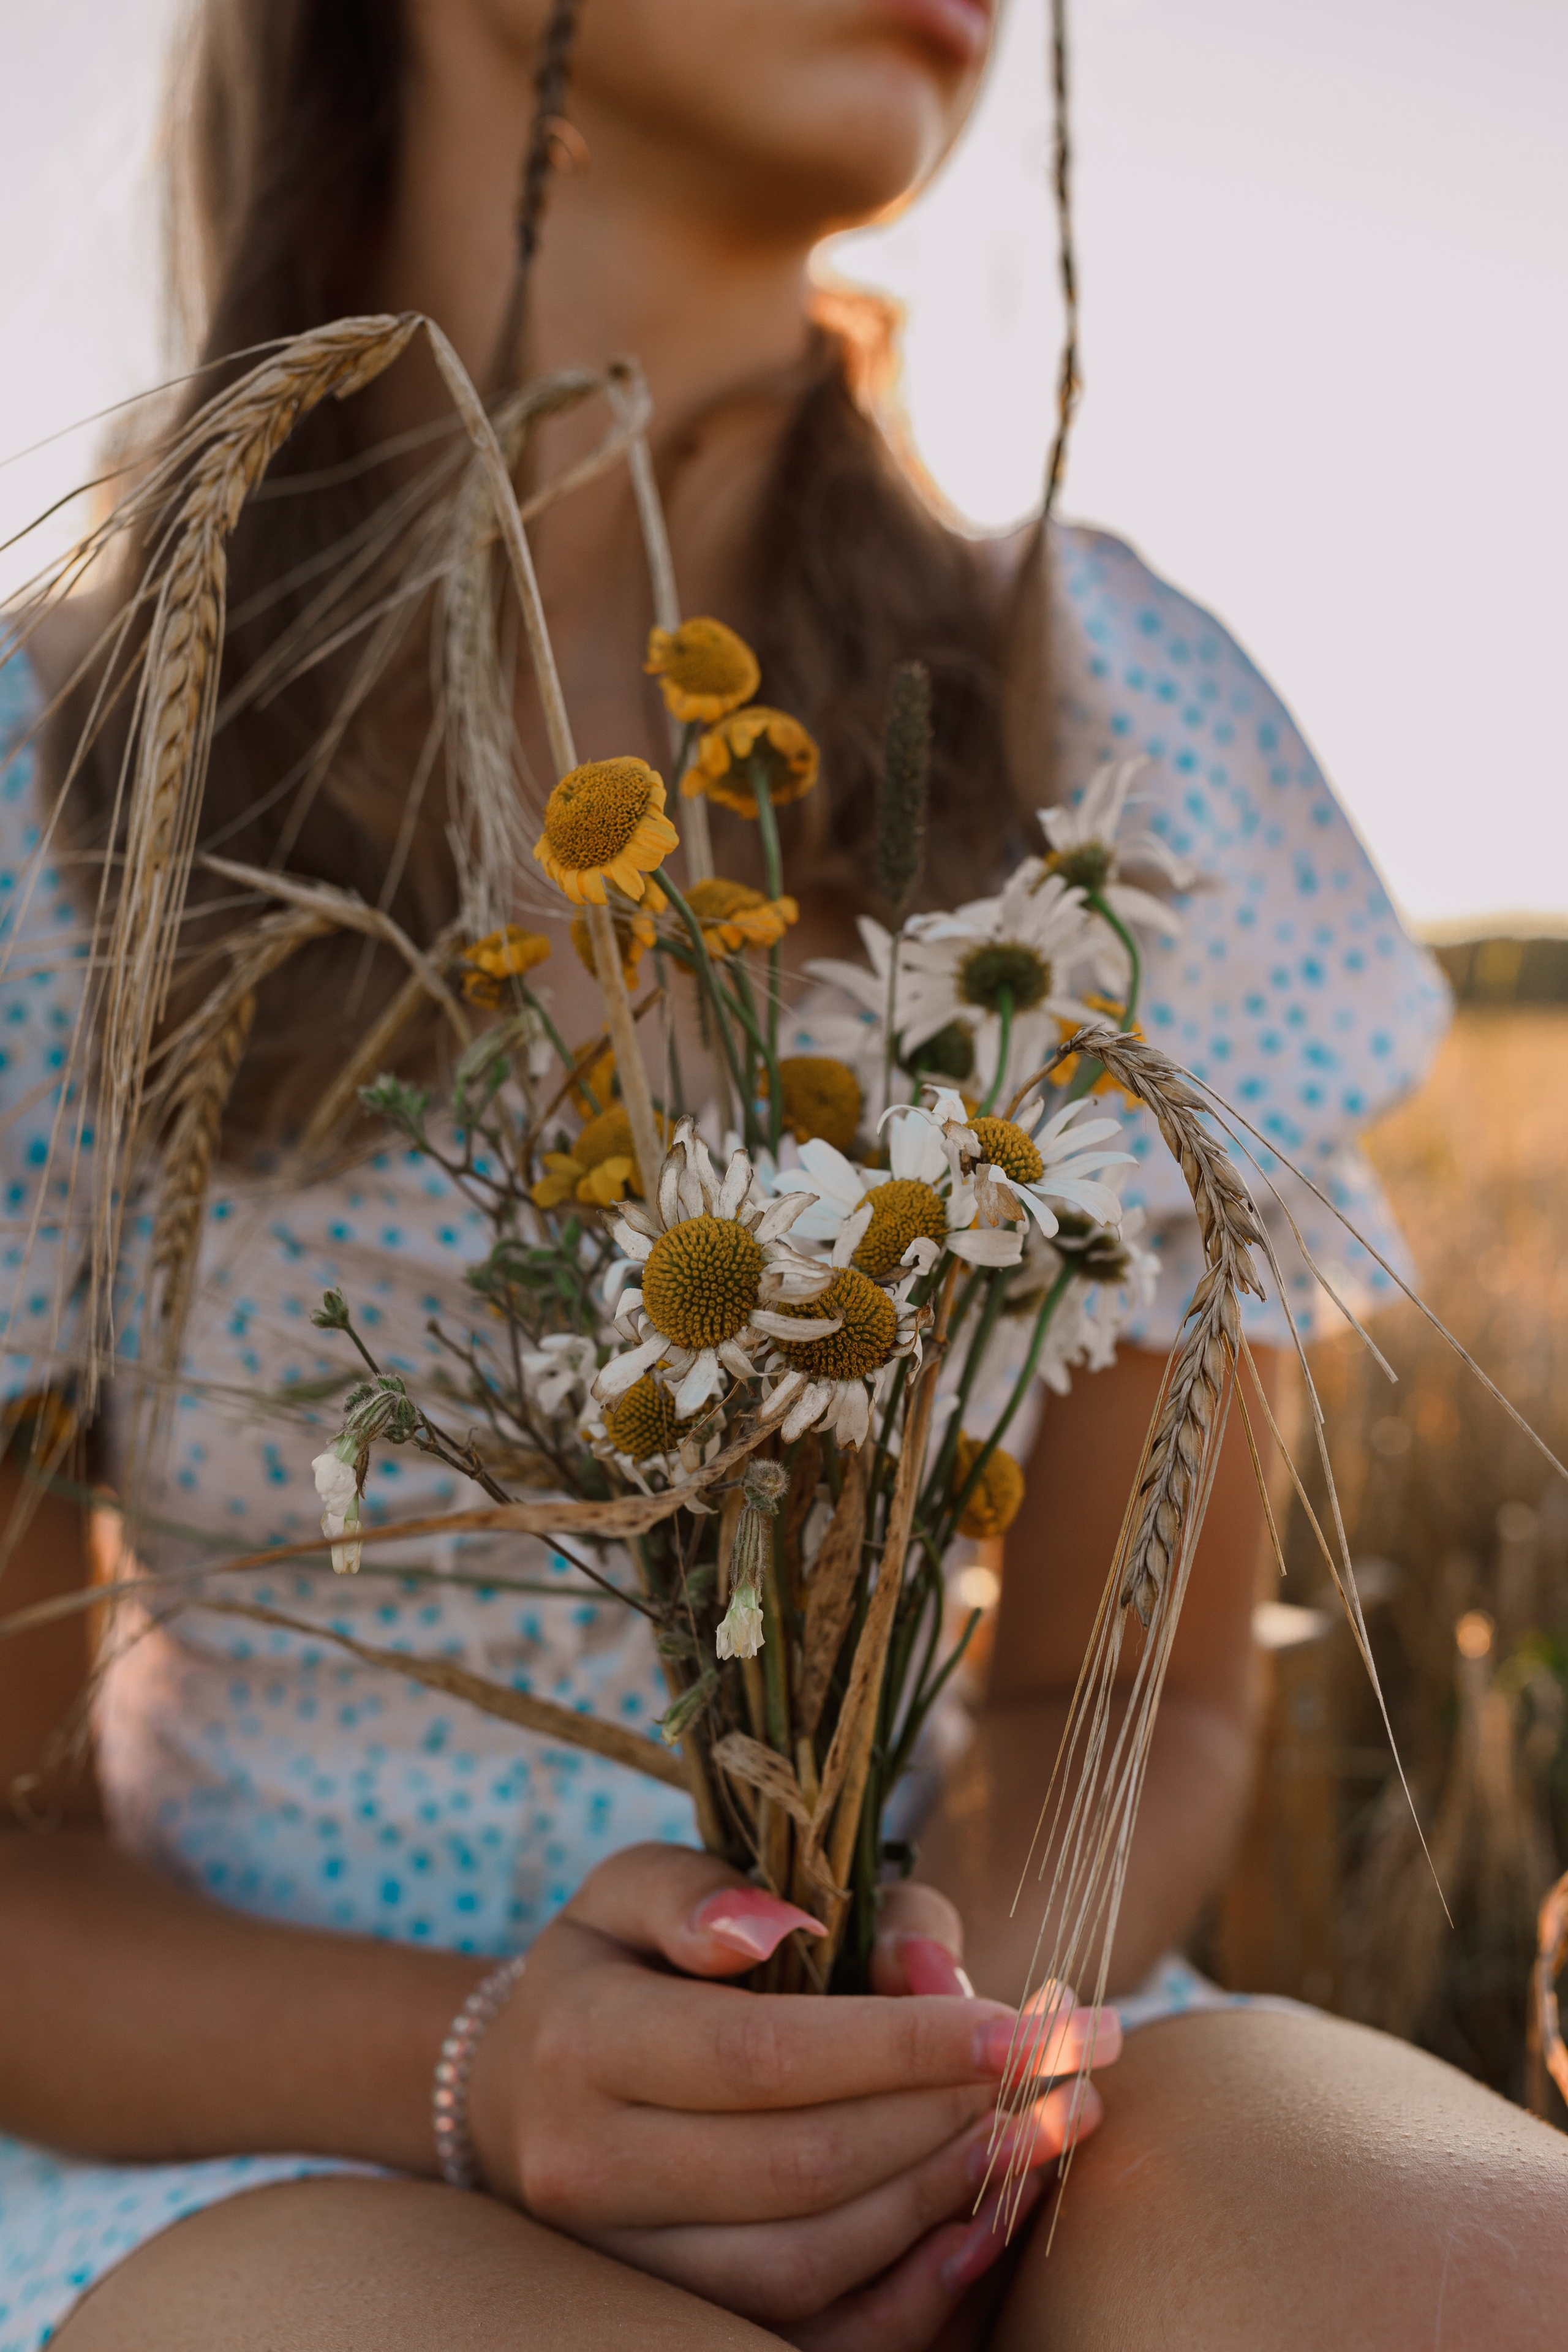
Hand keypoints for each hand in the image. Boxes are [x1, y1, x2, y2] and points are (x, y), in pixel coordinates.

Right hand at [466, 1845, 1119, 2339]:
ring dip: (952, 2197)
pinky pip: (807, 2335)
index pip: (769, 2051)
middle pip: (805, 2163)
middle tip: (1075, 2067)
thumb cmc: (610, 1965)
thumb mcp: (635, 1887)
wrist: (516, 2093)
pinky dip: (913, 2294)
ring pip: (812, 2261)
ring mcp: (627, 2266)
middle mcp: (591, 2167)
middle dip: (958, 2115)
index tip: (1031, 2018)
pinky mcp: (672, 2322)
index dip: (909, 2041)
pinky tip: (993, 2226)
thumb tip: (791, 1926)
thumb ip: (709, 1889)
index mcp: (585, 2040)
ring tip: (1054, 2128)